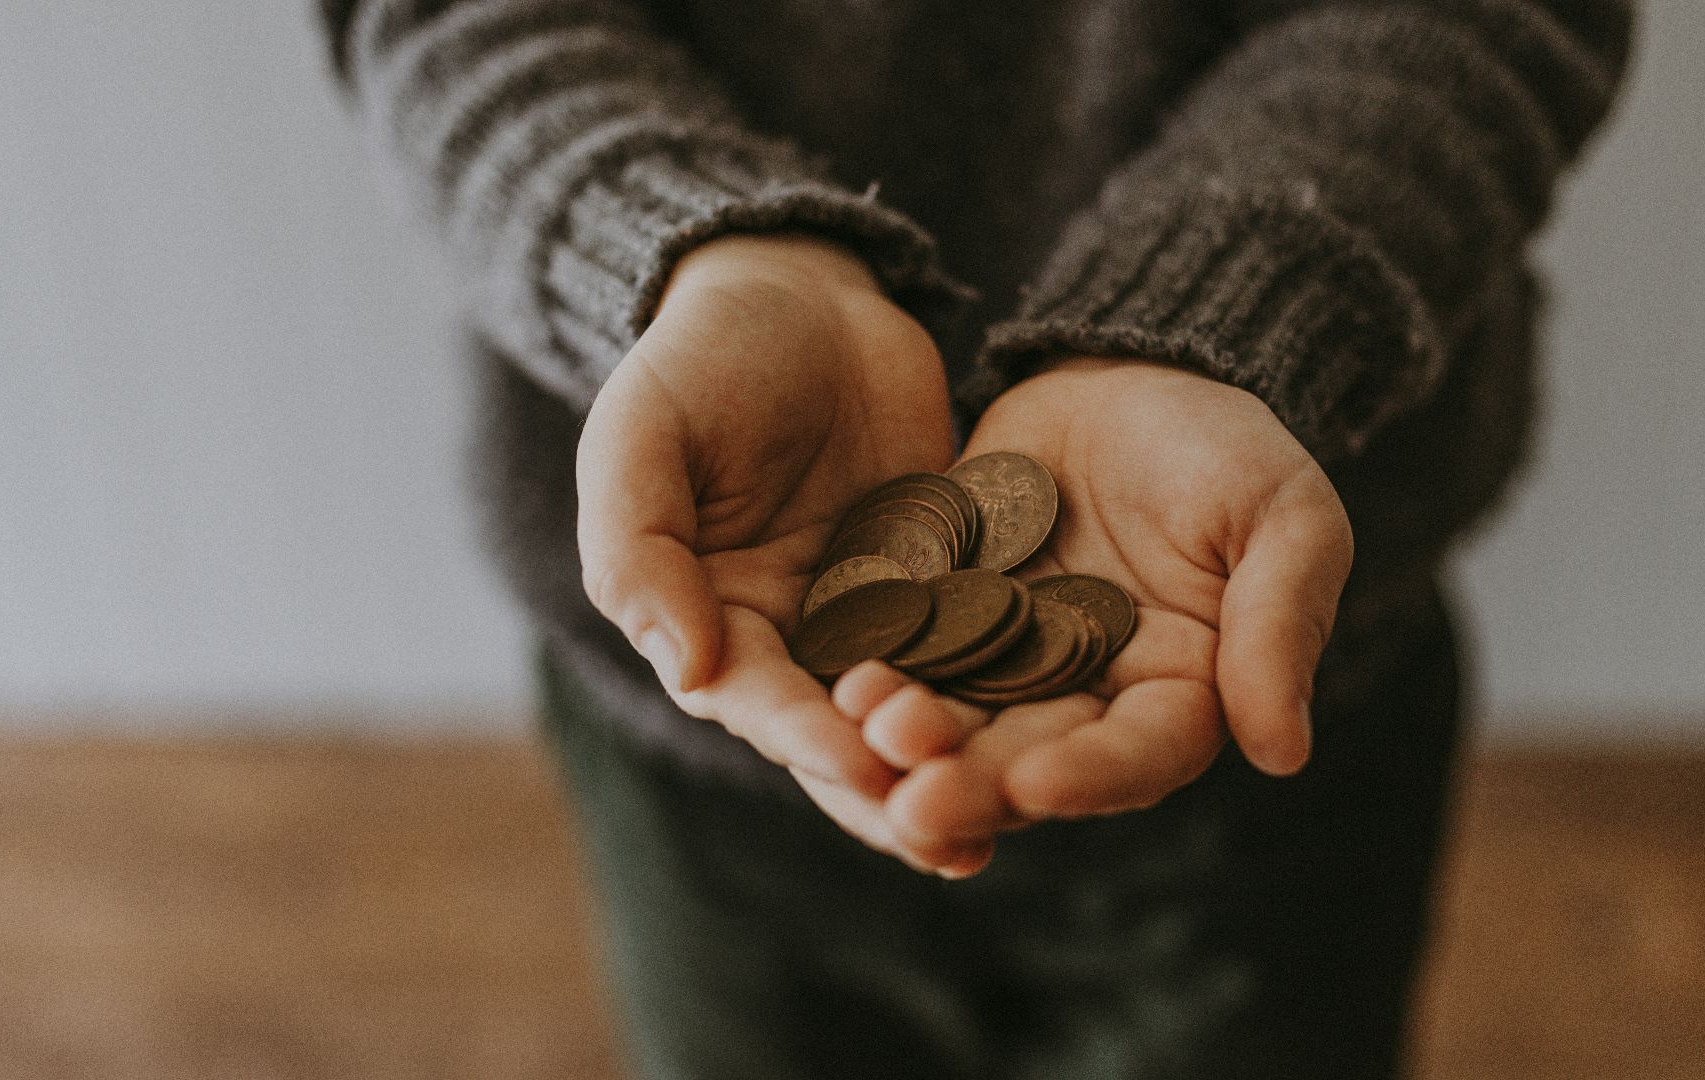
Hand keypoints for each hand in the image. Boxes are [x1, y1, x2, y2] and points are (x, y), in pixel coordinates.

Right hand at [576, 233, 970, 867]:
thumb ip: (642, 549)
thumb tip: (689, 670)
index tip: (863, 763)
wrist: (798, 291)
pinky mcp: (946, 582)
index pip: (758, 700)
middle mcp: (793, 638)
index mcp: (710, 620)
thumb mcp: (642, 435)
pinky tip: (1062, 728)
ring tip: (1006, 819)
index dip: (806, 736)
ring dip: (954, 765)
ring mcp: (874, 615)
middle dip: (892, 788)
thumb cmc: (700, 358)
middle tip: (952, 837)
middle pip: (841, 735)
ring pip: (915, 709)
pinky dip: (1007, 691)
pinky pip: (977, 644)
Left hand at [837, 357, 1353, 867]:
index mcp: (1180, 693)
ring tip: (867, 735)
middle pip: (1031, 758)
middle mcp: (1087, 697)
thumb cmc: (1227, 445)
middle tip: (915, 804)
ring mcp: (1005, 660)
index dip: (1090, 776)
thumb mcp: (1284, 519)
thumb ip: (1278, 626)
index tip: (1035, 785)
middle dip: (975, 783)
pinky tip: (835, 681)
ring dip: (911, 741)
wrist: (1126, 370)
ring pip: (957, 720)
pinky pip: (903, 651)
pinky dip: (874, 669)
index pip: (1140, 754)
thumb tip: (1283, 752)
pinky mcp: (940, 614)